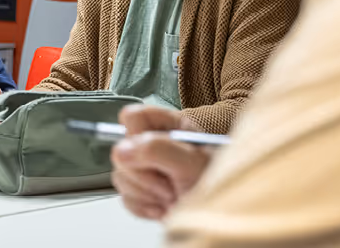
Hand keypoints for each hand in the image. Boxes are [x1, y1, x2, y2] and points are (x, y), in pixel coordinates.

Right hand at [111, 105, 212, 219]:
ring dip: (147, 192)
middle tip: (170, 181)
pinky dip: (144, 207)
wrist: (219, 221)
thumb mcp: (192, 163)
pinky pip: (125, 197)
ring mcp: (148, 170)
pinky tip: (164, 207)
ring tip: (172, 195)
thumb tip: (123, 149)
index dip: (135, 134)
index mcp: (171, 127)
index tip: (148, 152)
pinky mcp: (142, 193)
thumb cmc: (217, 188)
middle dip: (145, 173)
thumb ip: (157, 149)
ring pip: (121, 175)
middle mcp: (157, 146)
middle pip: (122, 149)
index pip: (134, 117)